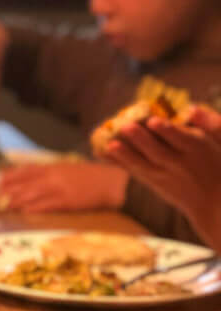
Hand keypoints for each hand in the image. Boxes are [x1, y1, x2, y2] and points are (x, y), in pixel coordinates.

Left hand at [0, 161, 127, 212]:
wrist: (112, 182)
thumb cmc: (89, 177)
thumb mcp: (66, 169)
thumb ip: (48, 173)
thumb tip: (28, 179)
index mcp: (52, 167)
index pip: (24, 171)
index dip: (8, 178)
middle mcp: (53, 176)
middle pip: (24, 184)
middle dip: (6, 192)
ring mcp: (60, 189)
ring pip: (31, 194)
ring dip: (14, 201)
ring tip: (2, 206)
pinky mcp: (68, 201)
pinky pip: (47, 205)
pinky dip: (33, 208)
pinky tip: (23, 211)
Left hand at [100, 106, 220, 248]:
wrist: (215, 202)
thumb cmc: (219, 162)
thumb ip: (211, 124)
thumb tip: (192, 108)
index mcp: (199, 150)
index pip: (183, 140)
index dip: (168, 131)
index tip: (154, 121)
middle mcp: (181, 165)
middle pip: (159, 153)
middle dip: (142, 140)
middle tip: (125, 126)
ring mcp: (165, 176)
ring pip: (144, 166)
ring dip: (126, 155)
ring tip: (110, 144)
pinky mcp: (154, 183)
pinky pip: (135, 172)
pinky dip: (119, 163)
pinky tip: (101, 151)